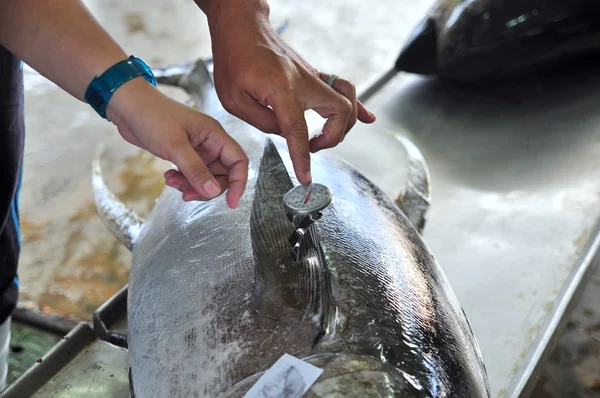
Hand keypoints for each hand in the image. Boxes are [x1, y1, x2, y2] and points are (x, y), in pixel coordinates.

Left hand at [106, 78, 248, 208]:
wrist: (128, 106)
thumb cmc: (152, 116)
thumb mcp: (175, 146)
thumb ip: (195, 170)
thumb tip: (213, 192)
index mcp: (215, 135)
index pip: (238, 162)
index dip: (238, 183)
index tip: (230, 203)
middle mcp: (210, 143)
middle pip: (223, 174)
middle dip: (207, 188)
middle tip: (188, 194)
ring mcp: (197, 149)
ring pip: (206, 177)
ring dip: (192, 186)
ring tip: (172, 182)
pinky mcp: (184, 154)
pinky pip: (192, 174)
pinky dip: (182, 180)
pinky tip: (168, 177)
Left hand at [206, 6, 375, 184]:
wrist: (242, 26)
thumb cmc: (233, 59)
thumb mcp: (234, 99)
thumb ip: (263, 122)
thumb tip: (287, 135)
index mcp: (281, 89)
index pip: (298, 131)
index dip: (303, 158)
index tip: (305, 177)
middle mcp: (304, 81)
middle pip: (339, 112)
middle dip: (332, 137)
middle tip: (313, 146)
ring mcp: (312, 75)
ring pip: (348, 98)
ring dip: (346, 123)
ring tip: (329, 137)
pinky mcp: (313, 73)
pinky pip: (343, 88)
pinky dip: (358, 105)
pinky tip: (367, 118)